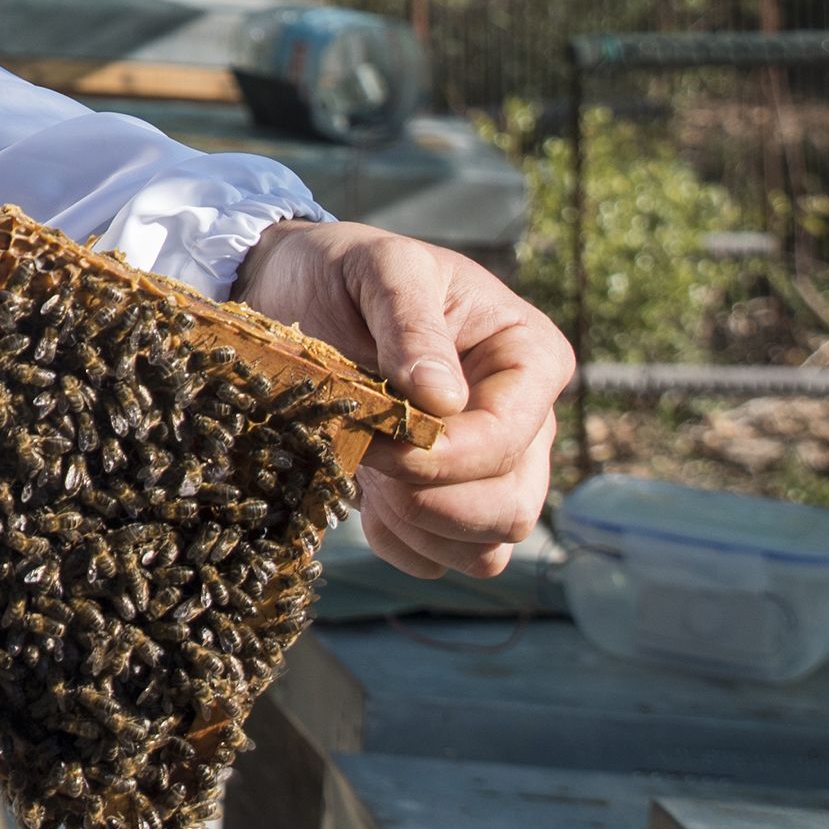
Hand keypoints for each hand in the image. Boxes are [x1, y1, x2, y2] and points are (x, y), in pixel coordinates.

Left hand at [233, 220, 574, 577]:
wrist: (298, 291)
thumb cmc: (348, 271)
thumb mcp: (380, 267)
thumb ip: (412, 325)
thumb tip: (445, 400)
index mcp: (530, 358)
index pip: (510, 440)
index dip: (445, 456)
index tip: (376, 438)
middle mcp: (527, 423)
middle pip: (511, 509)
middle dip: (428, 499)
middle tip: (363, 454)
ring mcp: (493, 471)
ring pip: (485, 549)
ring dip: (415, 525)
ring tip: (363, 466)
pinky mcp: (449, 504)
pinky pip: (441, 561)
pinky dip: (398, 541)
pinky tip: (364, 491)